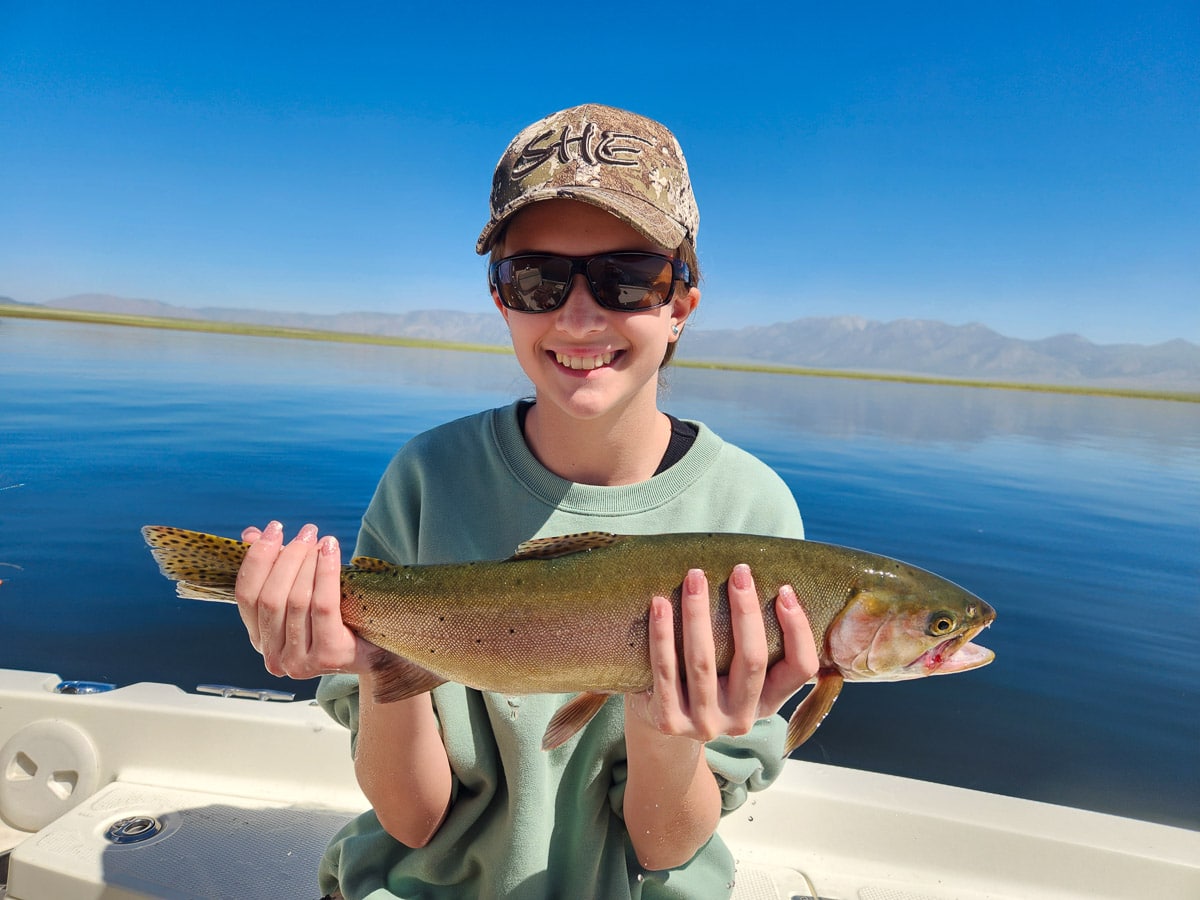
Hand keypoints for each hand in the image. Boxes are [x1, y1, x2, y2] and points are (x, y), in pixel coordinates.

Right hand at [234, 521, 373, 679]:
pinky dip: (325, 572)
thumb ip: (274, 568)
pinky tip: (330, 551)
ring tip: (321, 540)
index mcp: (259, 639)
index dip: (256, 560)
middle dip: (287, 557)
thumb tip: (252, 534)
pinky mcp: (327, 656)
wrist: (376, 650)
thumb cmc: (337, 619)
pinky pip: (323, 606)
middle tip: (306, 532)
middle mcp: (274, 657)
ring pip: (297, 600)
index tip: (272, 530)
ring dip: (308, 562)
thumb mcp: (303, 595)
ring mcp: (299, 661)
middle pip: (271, 597)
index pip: (245, 596)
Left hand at [627, 564, 819, 742]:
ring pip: (703, 662)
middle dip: (746, 610)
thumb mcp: (738, 674)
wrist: (662, 728)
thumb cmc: (708, 681)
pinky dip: (662, 635)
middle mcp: (742, 718)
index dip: (798, 629)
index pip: (800, 668)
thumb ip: (753, 643)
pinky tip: (659, 604)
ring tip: (694, 577)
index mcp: (769, 702)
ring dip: (698, 613)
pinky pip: (665, 670)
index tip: (785, 590)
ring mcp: (705, 722)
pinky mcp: (669, 721)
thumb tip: (766, 582)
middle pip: (752, 659)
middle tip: (739, 572)